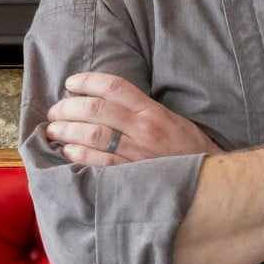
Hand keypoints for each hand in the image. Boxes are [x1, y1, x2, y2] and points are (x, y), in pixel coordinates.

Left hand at [45, 71, 223, 165]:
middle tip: (54, 111)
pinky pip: (98, 164)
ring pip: (92, 135)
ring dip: (66, 131)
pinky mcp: (131, 177)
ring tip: (52, 131)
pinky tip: (67, 152)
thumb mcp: (171, 119)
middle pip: (96, 110)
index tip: (70, 83)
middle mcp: (143, 129)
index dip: (87, 81)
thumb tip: (106, 102)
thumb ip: (142, 110)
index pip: (114, 86)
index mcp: (152, 111)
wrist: (210, 182)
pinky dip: (78, 156)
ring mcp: (137, 154)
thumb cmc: (190, 149)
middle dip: (68, 108)